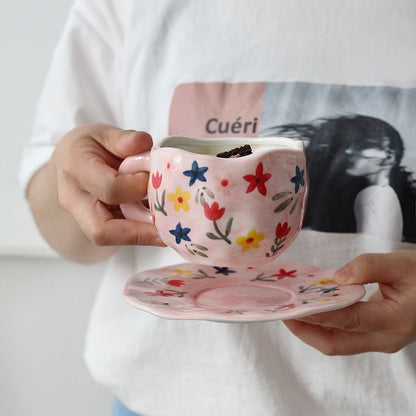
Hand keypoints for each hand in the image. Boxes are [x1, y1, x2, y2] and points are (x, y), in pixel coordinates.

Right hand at [50, 122, 163, 246]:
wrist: (69, 161)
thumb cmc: (89, 146)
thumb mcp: (104, 133)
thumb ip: (125, 139)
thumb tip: (144, 142)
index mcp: (77, 169)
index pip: (109, 188)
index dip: (136, 186)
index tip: (152, 177)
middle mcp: (74, 199)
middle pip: (101, 230)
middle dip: (138, 232)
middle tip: (167, 228)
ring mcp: (82, 217)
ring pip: (110, 238)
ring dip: (142, 236)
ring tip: (168, 229)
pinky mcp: (95, 226)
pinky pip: (117, 236)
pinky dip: (140, 232)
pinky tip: (160, 226)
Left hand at [283, 250, 415, 354]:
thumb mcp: (403, 263)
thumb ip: (370, 267)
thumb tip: (338, 277)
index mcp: (395, 321)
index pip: (347, 320)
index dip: (316, 314)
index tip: (290, 306)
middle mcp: (385, 338)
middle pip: (335, 342)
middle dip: (305, 330)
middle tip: (281, 311)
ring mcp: (379, 340)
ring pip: (337, 342)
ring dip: (311, 329)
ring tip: (289, 309)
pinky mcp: (374, 335)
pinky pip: (343, 334)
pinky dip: (323, 324)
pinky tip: (310, 308)